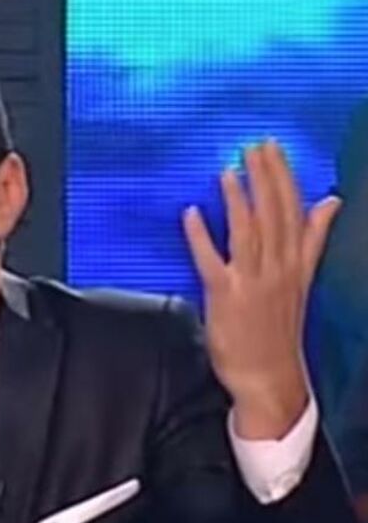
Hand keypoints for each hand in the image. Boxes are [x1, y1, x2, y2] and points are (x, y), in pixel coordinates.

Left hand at [183, 140, 339, 439]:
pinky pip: (211, 260)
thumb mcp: (302, 278)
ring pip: (249, 232)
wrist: (269, 376)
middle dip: (264, 178)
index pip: (294, 210)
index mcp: (297, 262)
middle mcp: (279, 268)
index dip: (283, 177)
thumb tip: (331, 201)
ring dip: (238, 200)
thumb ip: (313, 237)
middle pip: (274, 215)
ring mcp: (253, 282)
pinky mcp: (226, 296)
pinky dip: (200, 236)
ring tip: (228, 170)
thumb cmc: (278, 327)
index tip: (274, 148)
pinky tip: (191, 213)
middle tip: (252, 146)